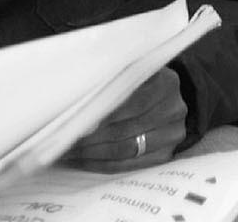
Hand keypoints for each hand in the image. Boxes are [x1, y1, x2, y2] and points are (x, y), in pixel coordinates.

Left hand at [60, 65, 186, 172]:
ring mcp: (172, 134)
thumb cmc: (139, 84)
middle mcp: (174, 110)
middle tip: (62, 141)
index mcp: (167, 84)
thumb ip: (111, 81)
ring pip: (125, 150)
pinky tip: (83, 160)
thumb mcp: (130, 73)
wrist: (165, 99)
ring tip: (68, 152)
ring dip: (92, 153)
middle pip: (124, 129)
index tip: (73, 122)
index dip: (100, 115)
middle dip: (88, 138)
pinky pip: (129, 165)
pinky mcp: (165, 154)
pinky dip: (102, 164)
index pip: (129, 103)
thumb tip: (77, 100)